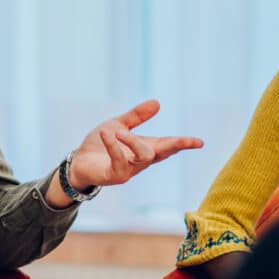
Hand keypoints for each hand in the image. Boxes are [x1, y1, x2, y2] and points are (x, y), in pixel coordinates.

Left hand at [67, 99, 202, 191]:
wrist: (78, 162)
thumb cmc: (99, 145)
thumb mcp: (118, 125)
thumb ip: (136, 116)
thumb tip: (157, 102)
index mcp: (144, 148)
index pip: (168, 145)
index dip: (183, 143)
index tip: (200, 142)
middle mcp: (140, 161)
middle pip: (162, 153)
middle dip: (174, 146)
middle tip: (182, 141)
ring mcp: (129, 170)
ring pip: (143, 157)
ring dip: (132, 141)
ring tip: (117, 131)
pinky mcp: (115, 175)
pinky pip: (120, 161)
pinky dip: (114, 146)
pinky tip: (106, 134)